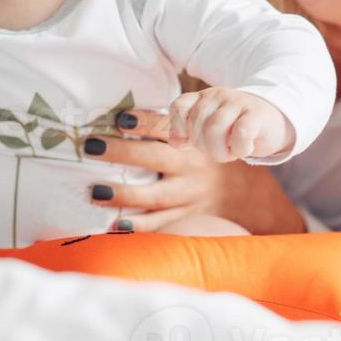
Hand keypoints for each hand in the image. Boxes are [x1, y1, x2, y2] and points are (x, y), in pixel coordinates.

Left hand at [84, 107, 306, 233]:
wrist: (250, 195)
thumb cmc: (210, 157)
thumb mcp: (202, 134)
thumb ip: (172, 124)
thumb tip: (124, 114)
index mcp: (192, 142)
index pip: (166, 127)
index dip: (145, 121)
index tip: (121, 118)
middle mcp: (191, 167)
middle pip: (154, 158)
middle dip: (122, 152)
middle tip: (90, 146)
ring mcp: (190, 196)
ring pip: (155, 195)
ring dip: (124, 194)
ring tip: (95, 192)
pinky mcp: (189, 219)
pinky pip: (162, 225)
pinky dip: (140, 227)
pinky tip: (115, 225)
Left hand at [167, 86, 294, 161]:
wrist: (273, 120)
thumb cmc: (236, 128)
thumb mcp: (209, 129)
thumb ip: (189, 134)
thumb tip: (175, 142)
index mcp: (202, 98)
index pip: (179, 107)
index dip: (180, 129)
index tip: (190, 142)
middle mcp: (217, 95)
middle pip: (198, 124)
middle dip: (205, 147)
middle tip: (220, 150)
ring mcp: (237, 101)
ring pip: (215, 129)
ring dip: (220, 151)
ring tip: (230, 152)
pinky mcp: (256, 113)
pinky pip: (241, 133)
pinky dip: (240, 149)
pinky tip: (245, 149)